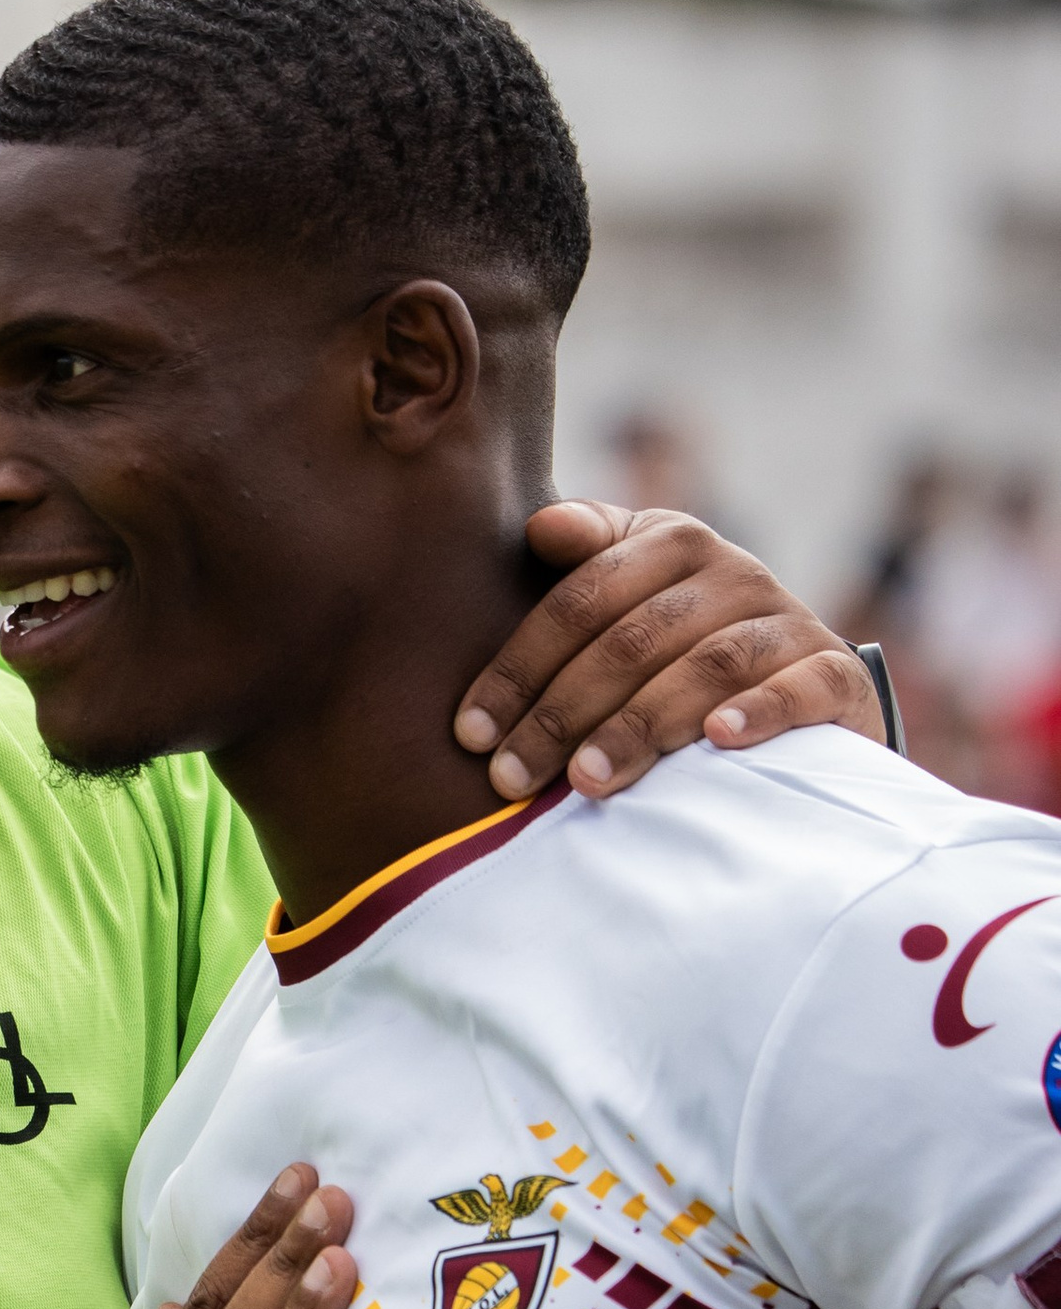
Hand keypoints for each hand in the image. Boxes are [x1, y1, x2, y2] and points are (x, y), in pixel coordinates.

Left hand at [455, 502, 882, 805]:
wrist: (805, 687)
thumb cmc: (684, 645)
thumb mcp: (631, 596)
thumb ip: (583, 562)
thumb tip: (539, 525)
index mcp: (671, 542)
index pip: (580, 599)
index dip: (519, 667)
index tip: (471, 735)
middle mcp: (734, 571)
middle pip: (632, 641)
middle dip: (561, 714)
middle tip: (511, 778)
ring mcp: (790, 621)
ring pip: (705, 667)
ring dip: (640, 725)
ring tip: (585, 783)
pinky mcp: (837, 673)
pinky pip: (800, 687)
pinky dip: (759, 711)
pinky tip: (716, 740)